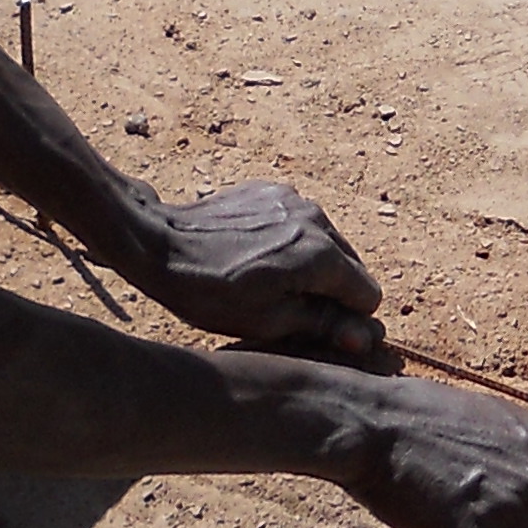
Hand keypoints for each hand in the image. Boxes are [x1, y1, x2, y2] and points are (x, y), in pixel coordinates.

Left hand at [129, 180, 391, 368]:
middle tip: (289, 307)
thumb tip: (367, 337)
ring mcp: (294, 199)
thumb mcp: (269, 322)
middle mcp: (317, 220)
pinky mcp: (272, 191)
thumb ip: (325, 324)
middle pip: (351, 266)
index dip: (348, 318)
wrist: (158, 243)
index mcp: (322, 255)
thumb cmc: (209, 292)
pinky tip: (255, 255)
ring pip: (327, 242)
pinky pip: (299, 222)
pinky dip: (289, 241)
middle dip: (332, 289)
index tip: (318, 326)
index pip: (368, 294)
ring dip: (311, 264)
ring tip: (268, 279)